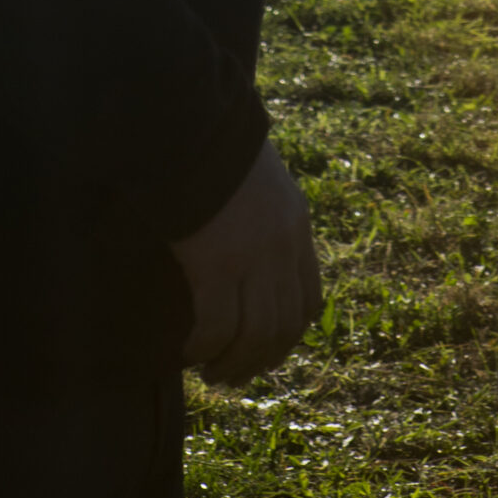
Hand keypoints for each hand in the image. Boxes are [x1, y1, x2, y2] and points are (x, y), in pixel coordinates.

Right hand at [171, 139, 322, 385]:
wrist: (196, 122)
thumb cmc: (215, 141)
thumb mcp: (257, 174)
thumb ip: (261, 208)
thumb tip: (244, 231)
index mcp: (296, 224)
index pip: (308, 300)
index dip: (289, 336)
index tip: (266, 352)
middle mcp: (283, 247)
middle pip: (284, 326)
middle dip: (261, 360)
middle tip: (234, 376)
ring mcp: (252, 258)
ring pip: (254, 336)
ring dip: (233, 364)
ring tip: (211, 375)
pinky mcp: (216, 264)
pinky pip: (216, 327)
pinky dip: (204, 348)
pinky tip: (188, 352)